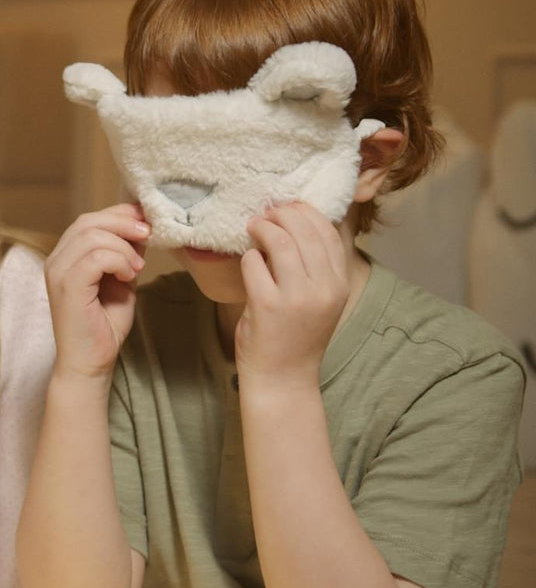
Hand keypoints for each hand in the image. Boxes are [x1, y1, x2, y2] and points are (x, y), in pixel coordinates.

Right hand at [43, 203, 149, 378]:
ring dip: (123, 247)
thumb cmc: (104, 326)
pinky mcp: (66, 286)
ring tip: (137, 268)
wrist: (90, 363)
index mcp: (66, 256)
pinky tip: (128, 277)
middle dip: (124, 223)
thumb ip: (126, 253)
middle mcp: (56, 259)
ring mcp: (58, 271)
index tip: (146, 220)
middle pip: (88, 221)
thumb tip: (142, 227)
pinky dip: (119, 261)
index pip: (89, 219)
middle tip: (149, 234)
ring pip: (92, 236)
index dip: (119, 214)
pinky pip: (96, 257)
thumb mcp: (121, 279)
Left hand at [235, 202, 348, 390]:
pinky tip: (249, 261)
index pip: (328, 233)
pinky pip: (254, 262)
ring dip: (263, 228)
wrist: (282, 379)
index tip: (289, 207)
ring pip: (280, 241)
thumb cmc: (296, 336)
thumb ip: (313, 267)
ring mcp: (296, 297)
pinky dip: (249, 256)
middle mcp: (323, 289)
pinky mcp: (267, 305)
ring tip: (253, 226)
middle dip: (282, 214)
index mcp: (339, 285)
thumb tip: (292, 223)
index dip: (307, 213)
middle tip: (266, 213)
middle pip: (304, 231)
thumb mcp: (319, 300)